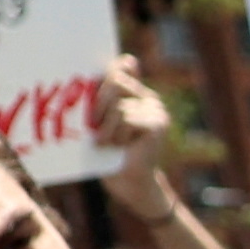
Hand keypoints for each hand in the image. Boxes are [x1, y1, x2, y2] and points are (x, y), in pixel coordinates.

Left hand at [97, 54, 179, 213]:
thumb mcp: (100, 121)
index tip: (93, 76)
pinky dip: (116, 135)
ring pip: (117, 106)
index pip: (121, 68)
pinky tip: (119, 147)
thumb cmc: (108, 152)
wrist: (128, 183)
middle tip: (92, 124)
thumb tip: (113, 66)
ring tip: (106, 143)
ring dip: (105, 128)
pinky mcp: (158, 124)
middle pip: (115, 81)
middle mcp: (149, 98)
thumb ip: (102, 96)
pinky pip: (126, 119)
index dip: (108, 70)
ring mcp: (156, 111)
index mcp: (136, 93)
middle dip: (97, 102)